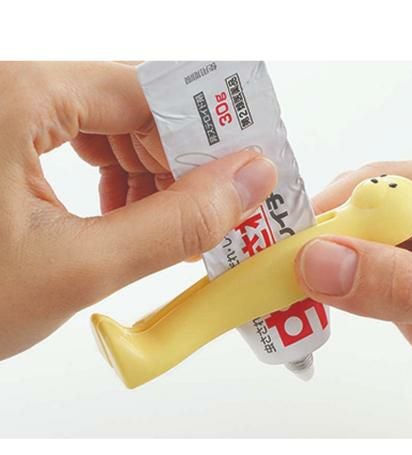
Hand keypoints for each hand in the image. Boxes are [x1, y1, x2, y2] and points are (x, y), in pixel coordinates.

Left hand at [0, 62, 276, 359]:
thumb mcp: (77, 268)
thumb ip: (174, 224)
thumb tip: (249, 181)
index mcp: (15, 99)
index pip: (145, 90)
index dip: (208, 132)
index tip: (246, 171)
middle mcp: (9, 93)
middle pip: (132, 105)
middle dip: (183, 160)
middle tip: (216, 209)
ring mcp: (5, 117)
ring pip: (113, 125)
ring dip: (155, 172)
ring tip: (171, 223)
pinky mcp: (5, 143)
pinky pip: (85, 143)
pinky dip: (122, 178)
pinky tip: (130, 214)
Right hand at [296, 160, 411, 432]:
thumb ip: (411, 287)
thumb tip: (325, 261)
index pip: (403, 182)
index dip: (347, 202)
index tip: (297, 232)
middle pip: (375, 212)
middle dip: (327, 235)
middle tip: (276, 259)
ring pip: (365, 250)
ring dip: (324, 265)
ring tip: (280, 281)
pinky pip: (367, 286)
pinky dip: (335, 294)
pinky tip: (308, 301)